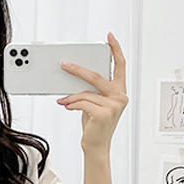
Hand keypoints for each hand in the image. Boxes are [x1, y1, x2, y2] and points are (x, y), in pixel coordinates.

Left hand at [56, 32, 128, 154]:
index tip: (109, 37)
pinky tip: (67, 106)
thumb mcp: (93, 104)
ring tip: (63, 100)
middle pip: (98, 76)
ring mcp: (114, 106)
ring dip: (71, 96)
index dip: (115, 50)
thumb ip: (90, 91)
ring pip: (86, 92)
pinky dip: (72, 104)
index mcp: (119, 91)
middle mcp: (120, 97)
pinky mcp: (104, 114)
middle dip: (78, 70)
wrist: (96, 146)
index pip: (120, 66)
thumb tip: (74, 78)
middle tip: (65, 64)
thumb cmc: (94, 125)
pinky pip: (82, 103)